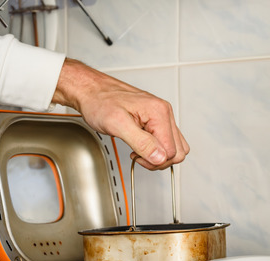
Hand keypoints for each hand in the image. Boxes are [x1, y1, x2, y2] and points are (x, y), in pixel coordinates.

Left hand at [51, 58, 188, 169]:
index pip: (171, 151)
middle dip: (159, 160)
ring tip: (139, 151)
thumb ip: (141, 142)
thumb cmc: (100, 102)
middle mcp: (164, 113)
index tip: (136, 156)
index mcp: (159, 113)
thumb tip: (160, 157)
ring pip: (175, 148)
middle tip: (138, 156)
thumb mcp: (117, 124)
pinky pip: (166, 141)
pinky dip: (156, 149)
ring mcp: (162, 116)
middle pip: (177, 151)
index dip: (154, 160)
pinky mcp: (156, 120)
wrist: (92, 91)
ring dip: (159, 156)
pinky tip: (141, 146)